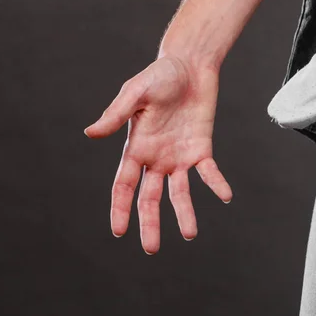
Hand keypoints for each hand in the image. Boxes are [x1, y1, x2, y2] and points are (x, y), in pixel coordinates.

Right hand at [83, 55, 232, 254]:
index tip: (119, 231)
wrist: (190, 65)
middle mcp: (156, 158)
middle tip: (151, 249)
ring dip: (184, 212)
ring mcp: (179, 156)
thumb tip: (90, 133)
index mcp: (136, 148)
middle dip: (149, 223)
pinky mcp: (201, 149)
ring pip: (179, 192)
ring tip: (189, 234)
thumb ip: (116, 115)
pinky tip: (225, 195)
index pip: (124, 185)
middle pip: (150, 198)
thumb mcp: (135, 93)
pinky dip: (216, 183)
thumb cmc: (159, 75)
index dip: (120, 208)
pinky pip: (209, 172)